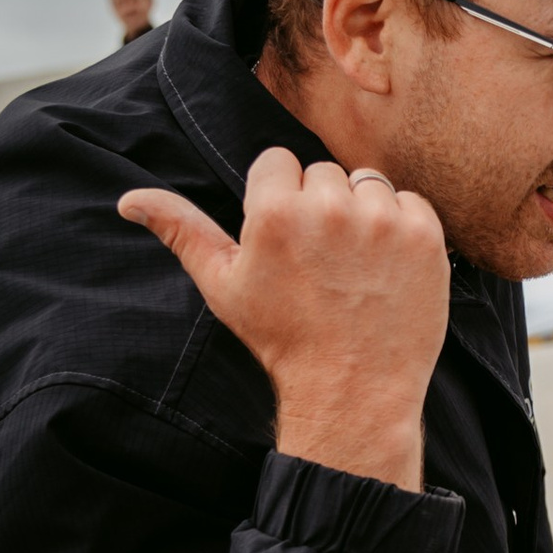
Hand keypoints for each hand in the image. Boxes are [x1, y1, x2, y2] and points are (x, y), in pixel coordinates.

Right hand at [119, 146, 447, 490]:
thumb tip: (129, 199)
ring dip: (363, 213)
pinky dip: (403, 229)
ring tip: (354, 267)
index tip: (288, 244)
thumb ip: (181, 230)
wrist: (354, 389)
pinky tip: (385, 270)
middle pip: (323, 172)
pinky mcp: (424, 236)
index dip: (280, 202)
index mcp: (273, 212)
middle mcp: (329, 207)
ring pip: (368, 183)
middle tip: (322, 264)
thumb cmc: (282, 339)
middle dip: (321, 207)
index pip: (278, 163)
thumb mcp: (223, 286)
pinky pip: (411, 203)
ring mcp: (382, 221)